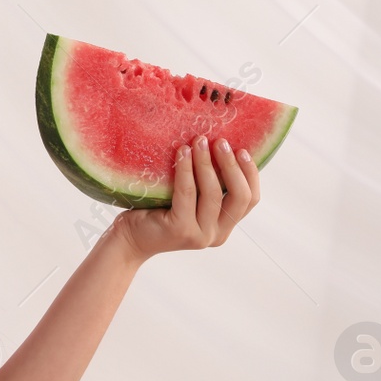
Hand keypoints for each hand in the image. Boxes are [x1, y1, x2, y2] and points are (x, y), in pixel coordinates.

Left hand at [111, 134, 259, 261]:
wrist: (130, 239)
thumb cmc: (158, 212)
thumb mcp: (190, 200)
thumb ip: (207, 186)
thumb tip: (220, 146)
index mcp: (224, 227)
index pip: (250, 200)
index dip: (250, 173)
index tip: (242, 150)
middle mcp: (216, 235)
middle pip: (239, 197)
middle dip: (232, 166)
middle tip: (220, 141)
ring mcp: (200, 235)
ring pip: (213, 193)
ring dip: (207, 163)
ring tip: (199, 141)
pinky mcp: (181, 229)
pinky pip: (187, 192)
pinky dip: (187, 169)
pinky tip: (183, 151)